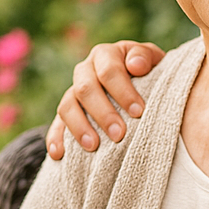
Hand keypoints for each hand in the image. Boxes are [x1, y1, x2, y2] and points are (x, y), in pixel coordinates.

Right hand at [45, 41, 165, 158]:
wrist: (142, 80)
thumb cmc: (149, 70)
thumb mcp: (153, 58)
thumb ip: (145, 56)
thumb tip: (135, 65)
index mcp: (105, 55)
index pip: (109, 71)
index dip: (123, 91)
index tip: (139, 112)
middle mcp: (85, 70)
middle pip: (86, 89)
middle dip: (103, 113)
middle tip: (119, 134)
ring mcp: (73, 91)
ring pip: (67, 106)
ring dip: (79, 127)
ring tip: (93, 146)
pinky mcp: (66, 112)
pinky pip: (56, 124)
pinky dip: (55, 138)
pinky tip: (59, 154)